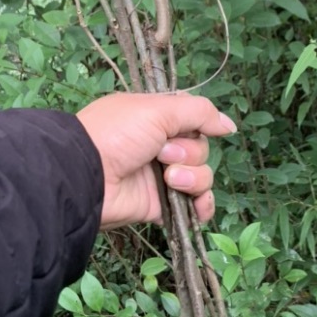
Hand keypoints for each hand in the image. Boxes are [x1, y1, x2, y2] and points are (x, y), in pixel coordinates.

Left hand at [76, 93, 236, 229]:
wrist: (87, 176)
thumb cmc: (118, 133)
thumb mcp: (157, 109)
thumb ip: (198, 113)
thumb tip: (230, 126)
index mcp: (155, 119)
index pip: (193, 120)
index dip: (198, 125)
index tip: (195, 129)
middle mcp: (160, 147)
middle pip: (200, 150)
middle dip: (189, 153)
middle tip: (162, 154)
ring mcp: (161, 177)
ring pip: (201, 176)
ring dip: (192, 178)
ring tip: (169, 180)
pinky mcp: (160, 205)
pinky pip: (194, 206)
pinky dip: (202, 206)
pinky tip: (199, 207)